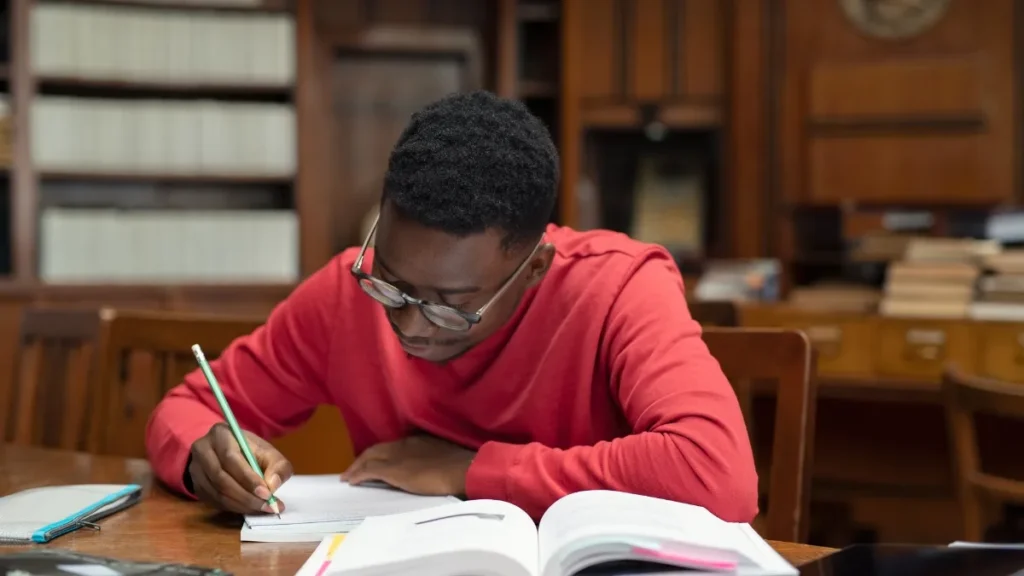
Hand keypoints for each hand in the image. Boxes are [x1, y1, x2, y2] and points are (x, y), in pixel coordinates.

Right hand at [189, 423, 293, 513]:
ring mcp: (195, 469)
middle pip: (221, 478)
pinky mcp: (196, 485)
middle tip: (267, 506)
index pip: (231, 459)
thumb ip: (277, 466)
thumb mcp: (268, 452)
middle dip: (247, 496)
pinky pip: (214, 501)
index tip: (267, 494)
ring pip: (217, 493)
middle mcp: (202, 450)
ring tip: (261, 509)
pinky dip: (233, 508)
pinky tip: (248, 508)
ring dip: (241, 505)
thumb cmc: (251, 451)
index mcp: (221, 434)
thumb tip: (273, 485)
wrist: (228, 452)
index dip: (249, 479)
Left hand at [341, 435, 474, 496]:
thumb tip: (433, 468)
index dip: (381, 453)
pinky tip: (351, 482)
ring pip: (369, 457)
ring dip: (357, 466)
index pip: (393, 446)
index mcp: (417, 441)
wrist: (461, 469)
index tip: (375, 461)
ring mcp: (397, 456)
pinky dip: (358, 474)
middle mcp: (404, 444)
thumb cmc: (459, 466)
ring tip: (348, 475)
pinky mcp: (392, 470)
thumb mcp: (444, 457)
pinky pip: (369, 471)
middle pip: (377, 449)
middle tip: (354, 468)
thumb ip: (434, 459)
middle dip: (364, 458)